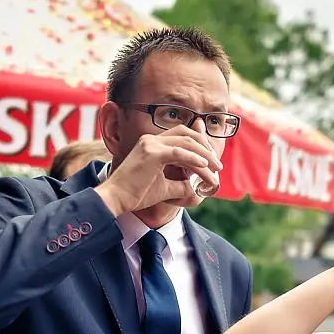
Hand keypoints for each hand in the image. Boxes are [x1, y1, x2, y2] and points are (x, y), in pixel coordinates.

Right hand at [95, 126, 222, 213]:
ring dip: (204, 156)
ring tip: (216, 170)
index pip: (182, 136)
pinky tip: (205, 167)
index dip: (200, 146)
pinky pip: (180, 153)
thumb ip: (180, 184)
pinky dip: (195, 159)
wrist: (116, 199)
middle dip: (206, 148)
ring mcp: (151, 144)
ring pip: (187, 143)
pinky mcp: (152, 154)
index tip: (211, 161)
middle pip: (187, 134)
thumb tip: (197, 187)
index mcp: (152, 144)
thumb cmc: (136, 194)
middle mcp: (151, 139)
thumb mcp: (164, 187)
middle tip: (217, 165)